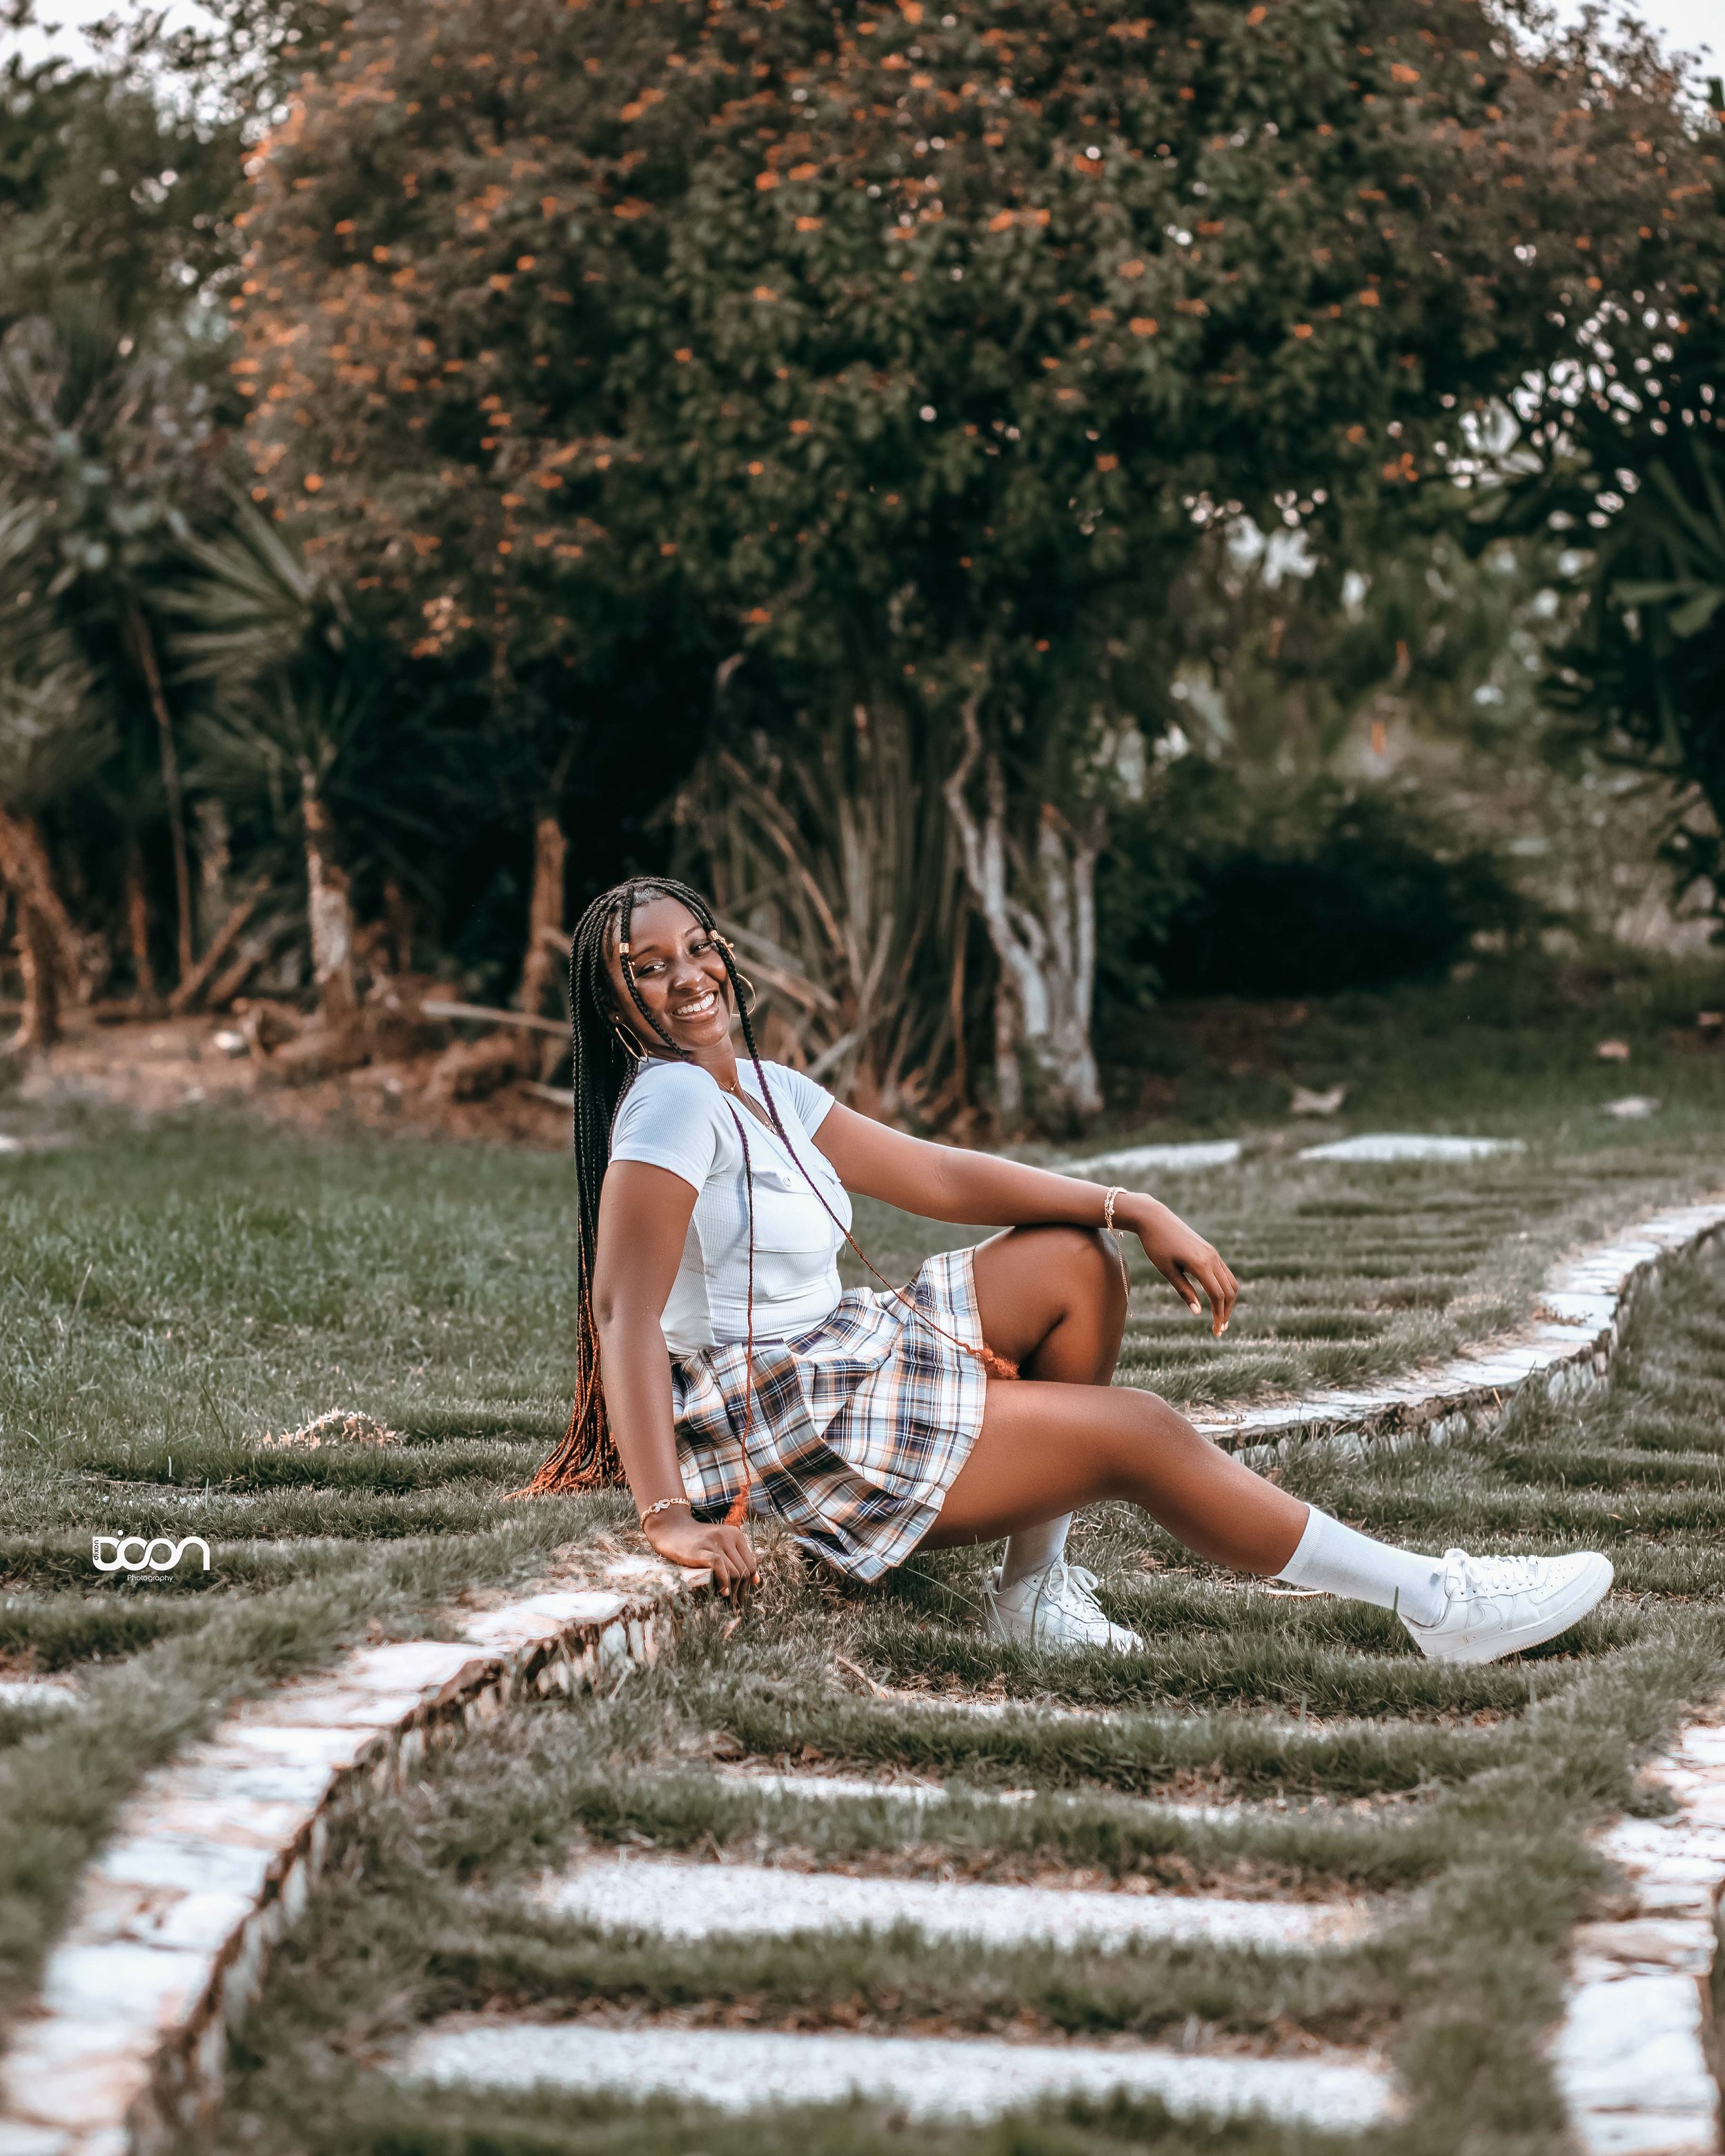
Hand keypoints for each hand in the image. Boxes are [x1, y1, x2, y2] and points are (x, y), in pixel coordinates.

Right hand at [642, 1506, 758, 1593]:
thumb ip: (738, 1560)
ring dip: (733, 1591)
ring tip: (729, 1602)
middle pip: (743, 1570)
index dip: (749, 1583)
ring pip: (734, 1571)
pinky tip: (722, 1591)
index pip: (751, 1564)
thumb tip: (757, 1581)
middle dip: (741, 1591)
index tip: (742, 1596)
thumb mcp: (720, 1546)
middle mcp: (727, 1536)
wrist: (670, 1528)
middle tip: (735, 1605)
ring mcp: (714, 1542)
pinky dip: (723, 1582)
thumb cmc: (696, 1541)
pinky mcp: (700, 1549)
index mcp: (735, 1535)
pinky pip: (719, 1566)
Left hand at [1123, 1196, 1238, 1337]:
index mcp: (1201, 1264)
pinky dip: (1225, 1289)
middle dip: (1226, 1312)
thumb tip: (1199, 1313)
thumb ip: (1184, 1291)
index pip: (1218, 1295)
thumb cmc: (1156, 1245)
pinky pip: (1224, 1273)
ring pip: (1230, 1282)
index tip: (1216, 1331)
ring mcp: (1213, 1253)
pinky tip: (1216, 1300)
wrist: (1154, 1218)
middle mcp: (1212, 1258)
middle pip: (1229, 1291)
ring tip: (1220, 1317)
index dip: (1219, 1315)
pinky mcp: (1210, 1251)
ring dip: (1228, 1301)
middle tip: (1219, 1330)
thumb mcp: (1167, 1271)